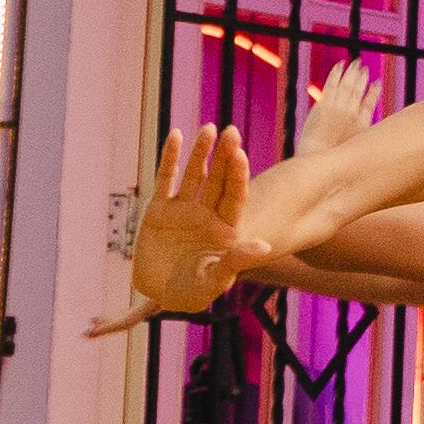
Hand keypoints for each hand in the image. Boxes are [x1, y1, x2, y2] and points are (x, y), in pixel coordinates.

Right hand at [85, 127, 278, 337]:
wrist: (158, 295)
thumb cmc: (191, 293)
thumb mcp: (215, 280)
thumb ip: (237, 261)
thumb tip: (265, 247)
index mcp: (226, 228)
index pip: (235, 197)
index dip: (238, 176)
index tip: (240, 154)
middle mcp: (207, 213)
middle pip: (219, 179)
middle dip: (224, 156)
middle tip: (231, 130)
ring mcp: (183, 209)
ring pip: (194, 174)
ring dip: (200, 152)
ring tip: (209, 128)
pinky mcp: (159, 210)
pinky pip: (165, 179)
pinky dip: (170, 158)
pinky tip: (175, 135)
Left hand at [297, 65, 382, 153]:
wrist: (319, 155)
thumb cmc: (334, 157)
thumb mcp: (355, 149)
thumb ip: (360, 137)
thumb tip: (364, 133)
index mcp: (362, 123)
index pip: (370, 102)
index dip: (374, 92)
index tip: (377, 83)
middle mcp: (353, 112)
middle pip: (359, 90)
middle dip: (362, 78)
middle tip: (364, 68)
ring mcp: (339, 106)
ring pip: (347, 84)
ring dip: (352, 72)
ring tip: (355, 63)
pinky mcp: (325, 102)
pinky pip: (332, 83)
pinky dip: (337, 72)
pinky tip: (340, 64)